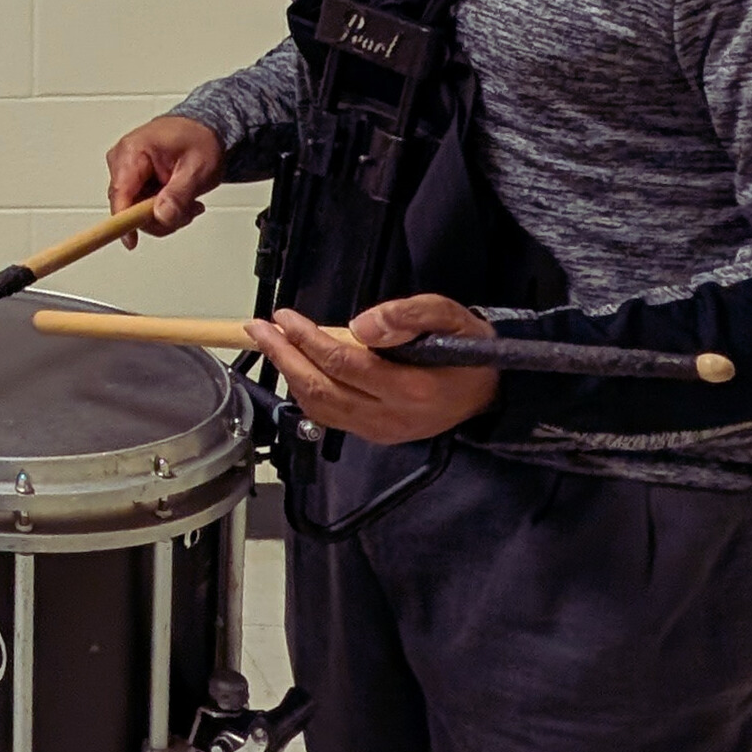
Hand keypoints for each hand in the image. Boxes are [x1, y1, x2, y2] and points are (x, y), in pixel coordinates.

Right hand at [106, 114, 224, 237]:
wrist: (202, 129)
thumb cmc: (199, 140)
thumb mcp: (198, 168)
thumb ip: (179, 194)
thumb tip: (162, 216)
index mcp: (133, 150)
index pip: (121, 193)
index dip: (123, 220)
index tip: (130, 241)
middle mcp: (122, 159)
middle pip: (127, 207)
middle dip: (158, 216)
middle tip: (187, 210)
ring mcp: (124, 170)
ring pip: (134, 211)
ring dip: (163, 214)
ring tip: (187, 202)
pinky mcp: (130, 179)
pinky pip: (138, 205)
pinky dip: (160, 208)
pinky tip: (177, 199)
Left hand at [244, 293, 498, 445]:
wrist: (491, 391)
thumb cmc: (469, 349)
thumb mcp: (450, 317)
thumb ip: (408, 315)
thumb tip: (360, 326)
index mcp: (412, 388)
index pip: (343, 363)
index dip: (308, 339)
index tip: (285, 317)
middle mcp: (392, 416)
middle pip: (322, 388)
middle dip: (284, 356)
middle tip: (260, 328)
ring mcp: (382, 431)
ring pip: (320, 407)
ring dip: (289, 374)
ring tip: (270, 343)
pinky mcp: (376, 436)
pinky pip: (329, 418)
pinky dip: (305, 393)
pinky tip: (295, 369)